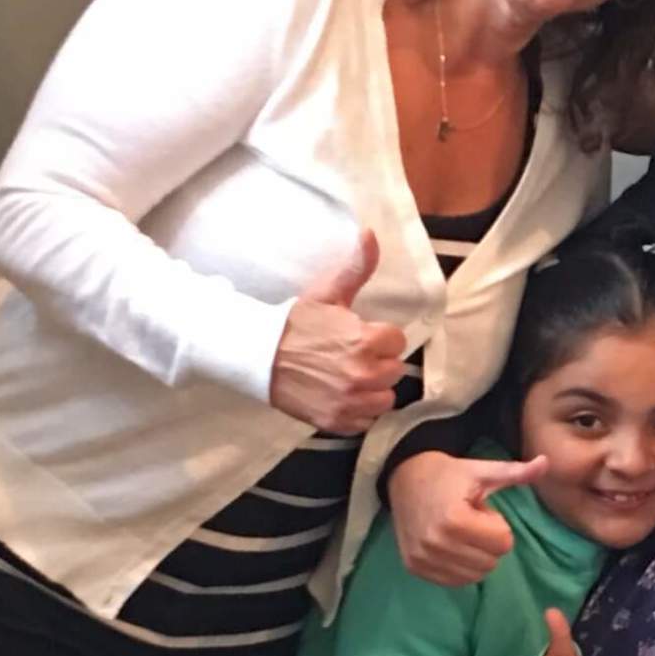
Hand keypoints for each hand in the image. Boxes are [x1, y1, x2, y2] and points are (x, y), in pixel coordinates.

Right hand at [269, 230, 407, 432]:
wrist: (257, 356)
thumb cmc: (295, 323)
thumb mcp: (327, 294)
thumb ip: (356, 268)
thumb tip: (371, 233)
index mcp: (366, 340)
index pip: (397, 342)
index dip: (379, 337)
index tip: (360, 336)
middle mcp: (363, 374)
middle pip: (393, 371)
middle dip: (377, 362)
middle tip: (351, 356)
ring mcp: (351, 401)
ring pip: (384, 398)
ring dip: (372, 390)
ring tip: (349, 378)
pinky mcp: (338, 421)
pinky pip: (366, 421)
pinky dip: (357, 412)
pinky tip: (340, 396)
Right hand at [391, 451, 547, 585]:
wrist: (404, 478)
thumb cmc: (450, 476)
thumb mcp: (482, 471)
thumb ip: (515, 472)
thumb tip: (546, 462)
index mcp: (455, 520)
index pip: (503, 543)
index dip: (498, 525)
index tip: (480, 511)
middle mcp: (435, 543)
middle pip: (490, 562)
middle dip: (488, 543)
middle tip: (471, 522)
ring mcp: (422, 558)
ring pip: (474, 575)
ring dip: (475, 556)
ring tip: (460, 532)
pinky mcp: (414, 567)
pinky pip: (454, 582)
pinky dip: (460, 567)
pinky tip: (450, 545)